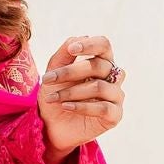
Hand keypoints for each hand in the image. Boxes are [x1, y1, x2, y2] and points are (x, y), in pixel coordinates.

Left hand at [38, 33, 125, 158]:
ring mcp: (116, 96)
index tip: (71, 49)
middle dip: (70, 72)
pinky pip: (103, 107)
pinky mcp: (115, 115)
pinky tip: (66, 107)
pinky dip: (82, 106)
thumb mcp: (53, 74)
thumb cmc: (56, 95)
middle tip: (47, 79)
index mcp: (100, 62)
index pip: (104, 45)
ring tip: (52, 98)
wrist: (51, 126)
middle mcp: (112, 77)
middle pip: (99, 66)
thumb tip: (78, 38)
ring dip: (71, 92)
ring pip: (100, 87)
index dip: (90, 45)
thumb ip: (63, 55)